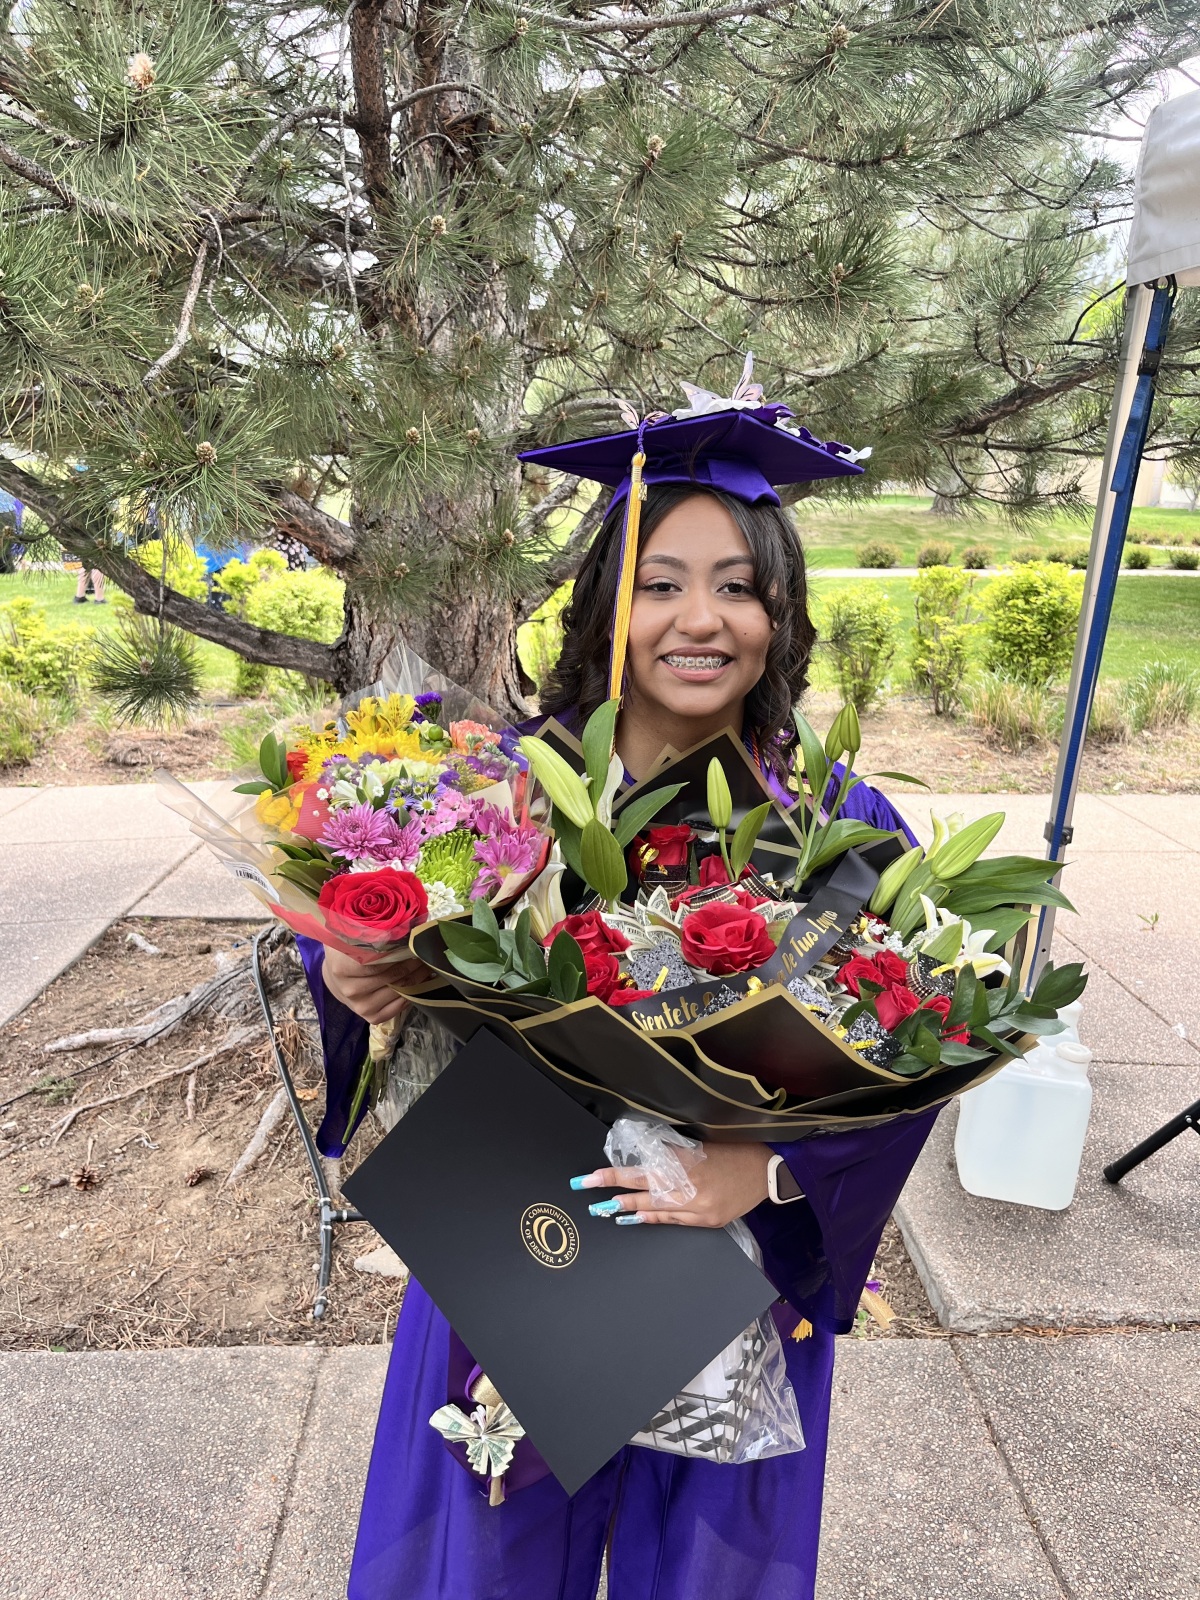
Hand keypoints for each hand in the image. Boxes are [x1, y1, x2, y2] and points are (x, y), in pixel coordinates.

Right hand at [322, 946, 432, 1024]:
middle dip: (413, 963)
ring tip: (425, 965)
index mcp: (343, 968)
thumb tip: (404, 929)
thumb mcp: (353, 939)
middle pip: (392, 977)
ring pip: (398, 990)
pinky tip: (419, 983)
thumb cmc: (347, 954)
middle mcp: (351, 990)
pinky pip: (397, 1007)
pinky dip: (411, 994)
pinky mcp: (370, 1017)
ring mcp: (360, 1006)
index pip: (379, 961)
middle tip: (425, 952)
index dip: (401, 951)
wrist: (336, 978)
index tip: (414, 943)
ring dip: (417, 977)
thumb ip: (373, 936)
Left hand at [570, 1142, 770, 1228]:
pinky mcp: (710, 1222)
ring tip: (611, 1211)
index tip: (590, 1178)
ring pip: (659, 1212)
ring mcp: (701, 1209)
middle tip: (592, 1201)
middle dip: (617, 1198)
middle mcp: (691, 1189)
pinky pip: (677, 1222)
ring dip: (633, 1211)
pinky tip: (640, 1219)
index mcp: (687, 1165)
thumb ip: (670, 1152)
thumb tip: (641, 1155)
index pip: (641, 1171)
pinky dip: (657, 1219)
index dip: (614, 1175)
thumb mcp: (699, 1144)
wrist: (766, 1170)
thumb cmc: (732, 1149)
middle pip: (645, 1195)